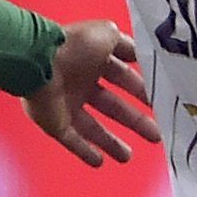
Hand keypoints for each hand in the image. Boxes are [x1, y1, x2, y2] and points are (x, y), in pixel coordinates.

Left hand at [25, 20, 159, 166]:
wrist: (37, 62)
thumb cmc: (73, 46)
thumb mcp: (106, 34)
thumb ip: (124, 44)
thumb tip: (139, 53)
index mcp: (93, 61)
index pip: (122, 78)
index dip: (141, 91)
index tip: (159, 103)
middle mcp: (81, 84)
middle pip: (113, 107)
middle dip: (134, 121)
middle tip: (156, 135)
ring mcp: (66, 105)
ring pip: (93, 128)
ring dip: (111, 142)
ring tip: (128, 157)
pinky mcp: (55, 123)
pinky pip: (72, 140)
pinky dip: (85, 151)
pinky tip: (100, 162)